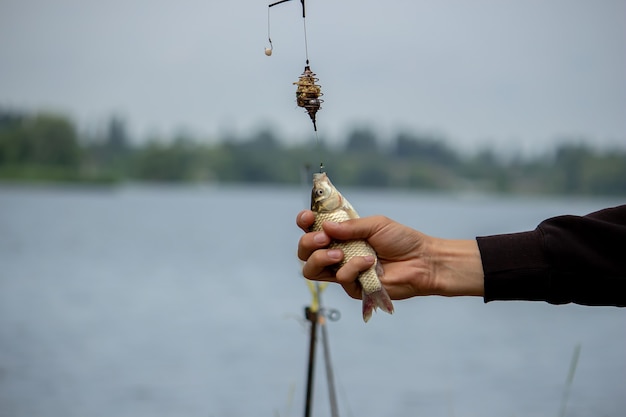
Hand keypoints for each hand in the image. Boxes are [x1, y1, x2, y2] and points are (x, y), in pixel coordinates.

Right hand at [297, 210, 483, 299]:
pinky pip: (341, 279)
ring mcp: (344, 271)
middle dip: (307, 243)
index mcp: (342, 235)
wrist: (423, 261)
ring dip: (320, 258)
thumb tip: (324, 227)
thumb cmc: (402, 240)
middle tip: (323, 238)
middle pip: (305, 252)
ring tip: (338, 253)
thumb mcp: (376, 225)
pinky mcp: (354, 288)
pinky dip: (353, 268)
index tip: (307, 218)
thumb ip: (349, 227)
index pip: (313, 229)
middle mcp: (339, 253)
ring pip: (312, 270)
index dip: (304, 223)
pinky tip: (369, 262)